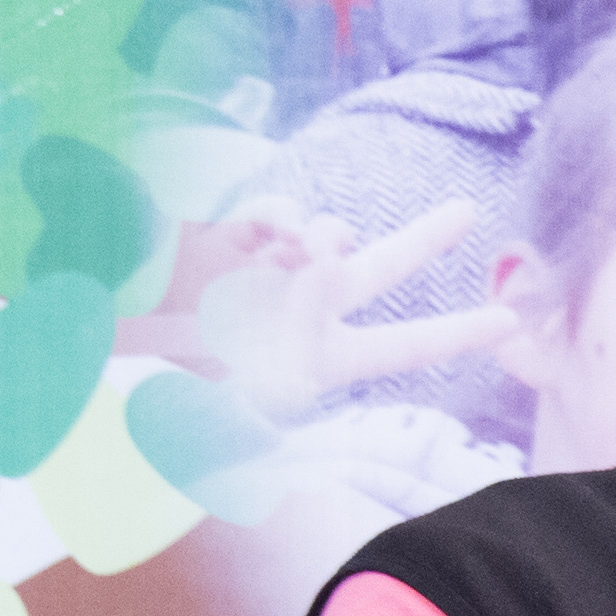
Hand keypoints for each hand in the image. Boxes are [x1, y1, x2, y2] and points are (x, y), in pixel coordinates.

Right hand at [187, 190, 523, 426]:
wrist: (105, 359)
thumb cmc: (176, 400)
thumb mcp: (245, 403)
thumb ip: (297, 339)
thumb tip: (321, 274)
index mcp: (322, 359)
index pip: (403, 346)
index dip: (456, 333)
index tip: (511, 323)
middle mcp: (306, 309)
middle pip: (382, 267)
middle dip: (425, 237)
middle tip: (469, 212)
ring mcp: (271, 271)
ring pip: (329, 235)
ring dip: (329, 238)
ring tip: (307, 252)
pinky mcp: (230, 242)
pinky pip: (271, 218)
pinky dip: (278, 222)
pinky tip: (268, 240)